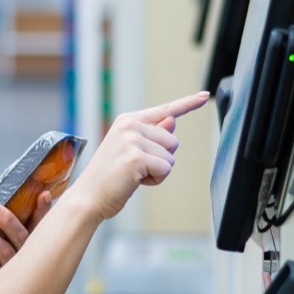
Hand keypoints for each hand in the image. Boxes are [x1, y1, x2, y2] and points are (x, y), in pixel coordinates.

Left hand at [0, 192, 54, 280]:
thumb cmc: (20, 268)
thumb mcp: (27, 248)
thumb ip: (26, 226)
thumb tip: (30, 196)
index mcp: (38, 246)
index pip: (42, 226)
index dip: (43, 211)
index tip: (43, 195)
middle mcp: (28, 258)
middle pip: (19, 237)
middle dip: (6, 220)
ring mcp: (14, 272)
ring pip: (3, 252)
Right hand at [73, 91, 210, 220]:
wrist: (89, 197)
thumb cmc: (110, 177)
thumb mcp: (132, 151)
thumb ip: (152, 136)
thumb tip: (172, 121)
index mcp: (127, 120)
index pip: (165, 110)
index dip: (188, 103)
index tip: (205, 96)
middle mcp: (130, 125)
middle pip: (173, 141)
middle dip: (161, 159)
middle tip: (135, 169)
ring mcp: (132, 140)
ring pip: (170, 156)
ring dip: (157, 171)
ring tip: (133, 175)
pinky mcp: (137, 157)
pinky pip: (165, 169)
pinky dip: (155, 180)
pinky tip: (136, 181)